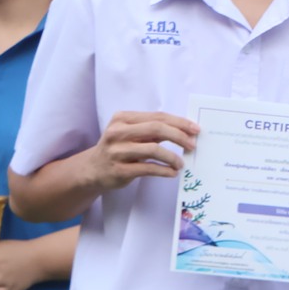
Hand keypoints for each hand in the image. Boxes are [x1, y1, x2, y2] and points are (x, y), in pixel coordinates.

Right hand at [82, 111, 198, 190]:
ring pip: (153, 149)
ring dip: (173, 157)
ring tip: (181, 164)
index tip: (195, 129)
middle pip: (156, 129)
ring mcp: (117, 151)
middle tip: (192, 145)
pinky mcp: (119, 170)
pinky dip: (164, 170)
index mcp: (122, 118)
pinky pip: (148, 168)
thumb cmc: (119, 149)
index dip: (179, 122)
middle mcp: (118, 132)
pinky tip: (172, 172)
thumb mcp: (131, 134)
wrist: (92, 170)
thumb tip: (185, 131)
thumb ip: (153, 130)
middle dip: (179, 136)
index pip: (157, 117)